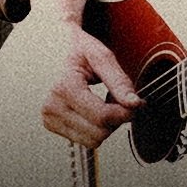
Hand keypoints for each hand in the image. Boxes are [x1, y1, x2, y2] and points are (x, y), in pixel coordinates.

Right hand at [27, 0, 143, 147]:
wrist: (49, 46)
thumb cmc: (76, 48)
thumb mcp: (101, 56)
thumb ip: (119, 81)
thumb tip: (134, 104)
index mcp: (63, 87)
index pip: (102, 117)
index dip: (126, 113)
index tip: (137, 103)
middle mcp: (51, 106)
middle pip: (99, 133)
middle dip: (115, 118)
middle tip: (118, 98)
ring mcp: (48, 117)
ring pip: (92, 141)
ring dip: (105, 125)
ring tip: (104, 101)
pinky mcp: (50, 124)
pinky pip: (83, 139)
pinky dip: (94, 127)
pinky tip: (93, 107)